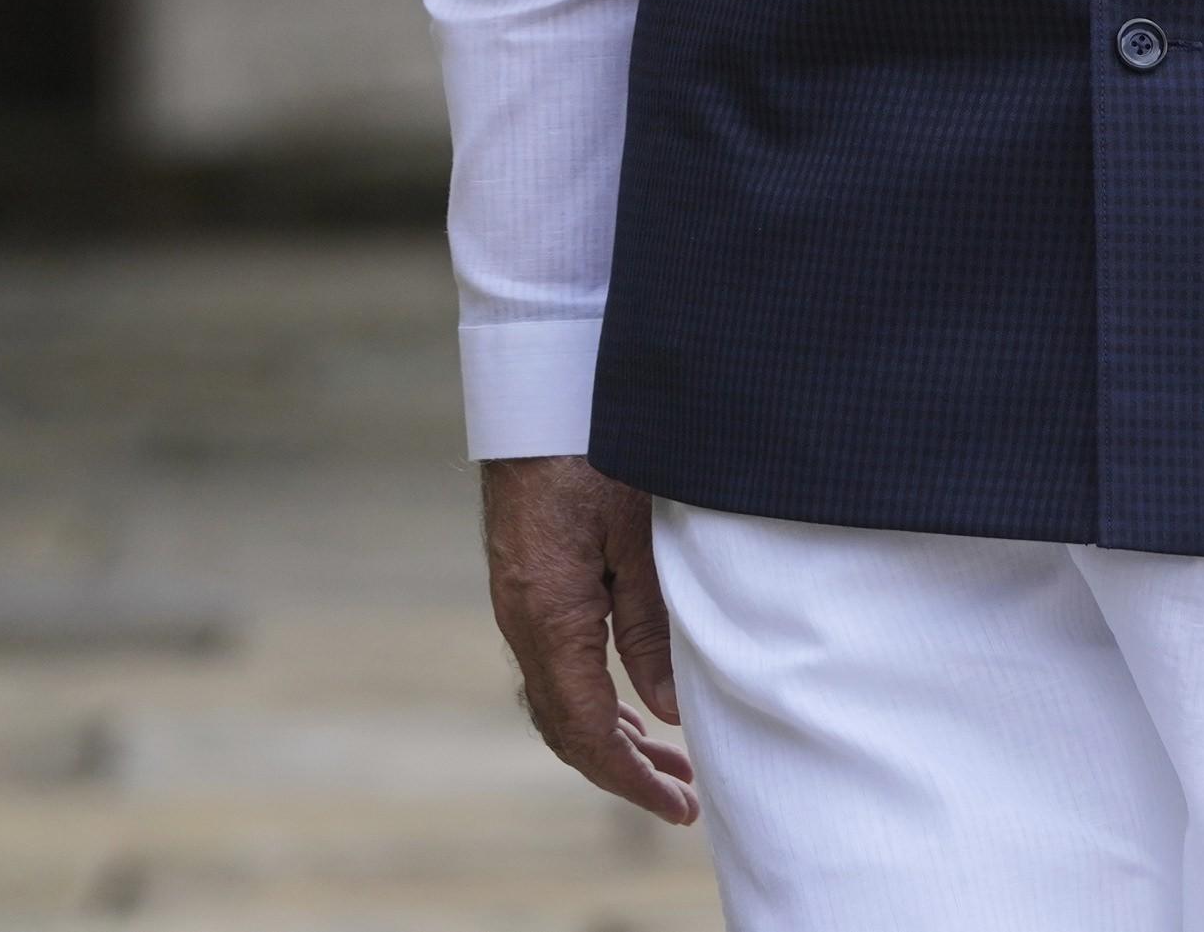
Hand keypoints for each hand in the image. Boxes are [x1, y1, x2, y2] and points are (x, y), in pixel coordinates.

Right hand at [481, 454, 696, 822]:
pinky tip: (631, 705)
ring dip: (612, 738)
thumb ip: (652, 626)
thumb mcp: (640, 539)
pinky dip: (594, 699)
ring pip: (560, 699)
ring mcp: (520, 605)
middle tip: (683, 801)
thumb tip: (666, 710)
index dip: (631, 779)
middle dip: (625, 771)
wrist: (539, 395)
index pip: (587, 729)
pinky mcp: (528, 585)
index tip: (676, 807)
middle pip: (568, 727)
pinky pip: (556, 665)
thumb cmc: (597, 453)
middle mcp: (524, 621)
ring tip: (667, 765)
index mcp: (551, 618)